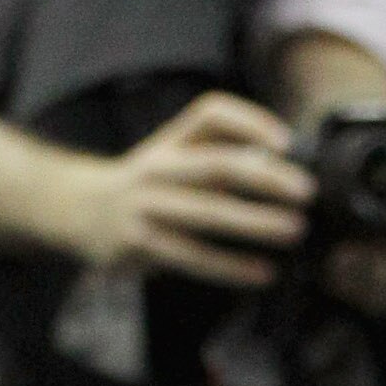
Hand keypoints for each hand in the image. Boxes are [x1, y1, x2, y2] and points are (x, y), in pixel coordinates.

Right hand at [70, 90, 315, 287]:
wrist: (78, 209)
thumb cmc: (147, 184)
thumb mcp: (172, 156)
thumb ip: (216, 156)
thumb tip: (282, 168)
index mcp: (171, 139)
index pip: (210, 113)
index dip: (249, 121)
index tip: (287, 142)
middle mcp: (158, 166)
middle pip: (217, 165)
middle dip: (266, 178)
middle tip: (306, 191)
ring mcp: (147, 205)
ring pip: (208, 214)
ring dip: (256, 222)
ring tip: (295, 230)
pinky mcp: (140, 243)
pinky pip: (192, 257)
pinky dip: (231, 267)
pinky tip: (263, 272)